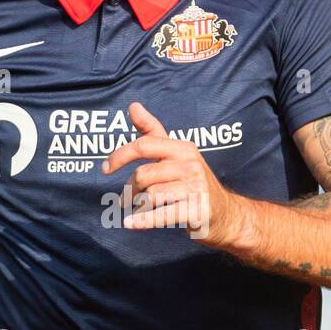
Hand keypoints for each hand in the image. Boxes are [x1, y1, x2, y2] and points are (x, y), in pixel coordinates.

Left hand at [101, 101, 248, 247]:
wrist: (226, 214)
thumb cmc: (193, 182)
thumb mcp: (176, 153)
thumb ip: (153, 131)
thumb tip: (133, 106)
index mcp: (183, 148)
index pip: (144, 145)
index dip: (120, 155)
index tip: (105, 168)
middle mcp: (190, 165)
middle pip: (144, 174)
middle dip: (129, 189)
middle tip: (126, 199)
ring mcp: (195, 188)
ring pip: (151, 195)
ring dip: (137, 205)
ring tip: (137, 210)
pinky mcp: (197, 210)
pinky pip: (162, 214)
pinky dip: (143, 220)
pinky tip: (130, 224)